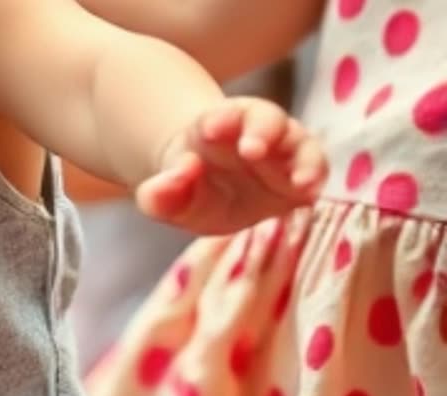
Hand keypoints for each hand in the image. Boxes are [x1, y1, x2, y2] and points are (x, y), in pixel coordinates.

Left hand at [136, 97, 326, 234]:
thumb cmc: (185, 189)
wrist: (211, 192)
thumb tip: (179, 174)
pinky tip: (310, 194)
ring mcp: (283, 151)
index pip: (222, 116)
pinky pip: (315, 170)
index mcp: (217, 128)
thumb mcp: (164, 199)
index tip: (210, 129)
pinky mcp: (300, 173)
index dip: (220, 119)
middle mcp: (255, 132)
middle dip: (261, 130)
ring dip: (302, 160)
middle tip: (251, 148)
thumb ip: (160, 195)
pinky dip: (316, 177)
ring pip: (300, 143)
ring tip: (299, 181)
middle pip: (266, 119)